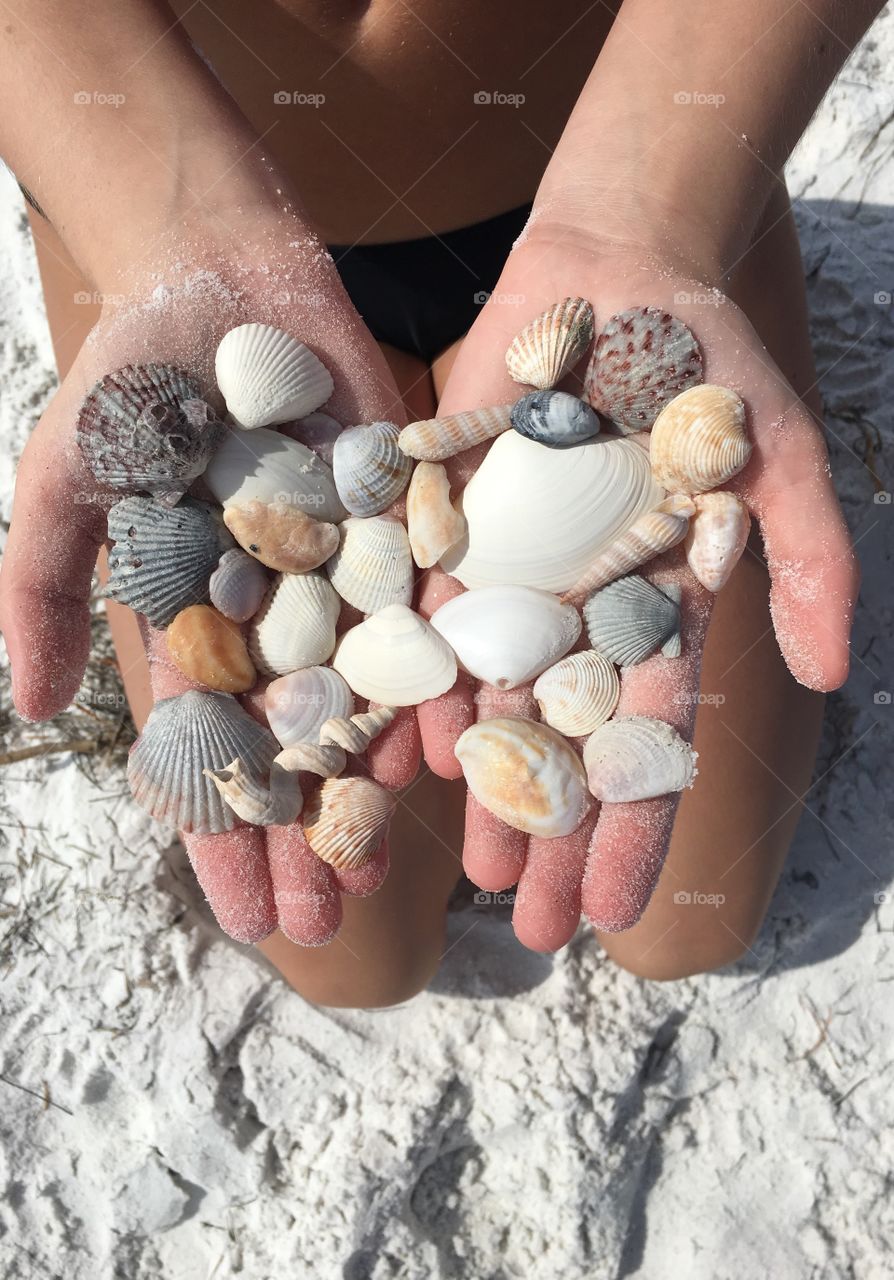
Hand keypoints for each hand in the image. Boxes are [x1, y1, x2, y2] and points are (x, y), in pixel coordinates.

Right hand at [0, 213, 420, 945]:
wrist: (220, 269)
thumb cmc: (128, 378)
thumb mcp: (63, 481)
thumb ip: (39, 588)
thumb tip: (28, 708)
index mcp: (201, 623)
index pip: (213, 757)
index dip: (225, 839)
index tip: (246, 924)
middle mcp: (279, 616)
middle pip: (296, 750)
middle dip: (307, 838)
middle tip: (328, 929)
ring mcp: (344, 577)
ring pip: (367, 701)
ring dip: (375, 784)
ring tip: (391, 865)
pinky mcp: (402, 526)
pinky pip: (426, 614)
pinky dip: (439, 675)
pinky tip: (454, 746)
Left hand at [417, 224, 857, 951]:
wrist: (621, 264)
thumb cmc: (713, 365)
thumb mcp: (778, 460)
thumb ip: (809, 562)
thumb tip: (828, 676)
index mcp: (651, 610)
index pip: (643, 742)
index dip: (634, 827)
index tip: (613, 915)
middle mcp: (575, 609)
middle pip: (561, 740)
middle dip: (550, 833)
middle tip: (528, 926)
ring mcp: (508, 573)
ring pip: (489, 699)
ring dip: (480, 784)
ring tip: (466, 870)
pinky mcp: (445, 525)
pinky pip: (423, 619)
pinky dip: (414, 680)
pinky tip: (398, 752)